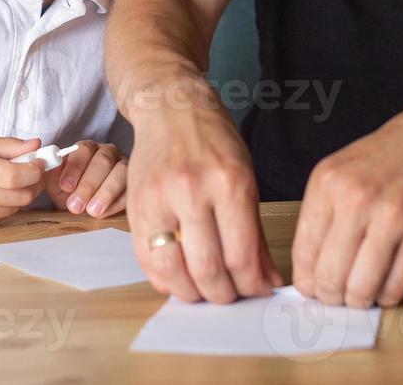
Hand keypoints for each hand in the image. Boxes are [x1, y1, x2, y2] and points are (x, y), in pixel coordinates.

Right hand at [0, 135, 47, 231]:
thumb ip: (6, 145)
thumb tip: (37, 143)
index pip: (19, 176)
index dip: (36, 169)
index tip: (39, 161)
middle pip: (22, 196)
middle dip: (34, 183)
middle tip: (32, 171)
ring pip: (14, 209)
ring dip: (19, 195)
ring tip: (8, 181)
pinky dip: (3, 207)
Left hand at [44, 140, 126, 216]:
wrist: (85, 203)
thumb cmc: (71, 191)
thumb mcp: (56, 183)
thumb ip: (52, 177)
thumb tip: (47, 169)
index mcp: (86, 149)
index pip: (82, 151)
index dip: (74, 168)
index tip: (65, 186)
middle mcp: (107, 152)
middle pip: (102, 161)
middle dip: (88, 184)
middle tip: (76, 206)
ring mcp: (124, 165)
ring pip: (120, 172)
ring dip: (106, 193)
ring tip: (93, 211)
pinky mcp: (134, 182)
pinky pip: (130, 189)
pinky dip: (118, 202)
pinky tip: (105, 213)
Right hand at [126, 81, 281, 302]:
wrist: (170, 107)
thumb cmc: (213, 141)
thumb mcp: (245, 178)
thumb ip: (253, 233)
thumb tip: (266, 280)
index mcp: (229, 183)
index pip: (241, 256)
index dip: (252, 286)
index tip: (258, 291)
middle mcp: (192, 190)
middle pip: (208, 270)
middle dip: (224, 295)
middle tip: (232, 296)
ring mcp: (159, 197)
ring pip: (174, 270)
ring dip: (193, 293)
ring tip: (205, 292)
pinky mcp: (136, 204)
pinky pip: (146, 258)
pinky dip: (164, 279)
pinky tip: (179, 279)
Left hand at [292, 94, 402, 307]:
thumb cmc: (392, 154)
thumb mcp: (340, 170)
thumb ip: (322, 214)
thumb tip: (309, 265)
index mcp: (328, 183)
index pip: (303, 253)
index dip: (307, 281)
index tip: (312, 289)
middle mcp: (356, 199)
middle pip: (330, 277)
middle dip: (332, 297)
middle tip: (338, 296)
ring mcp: (391, 217)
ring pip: (361, 288)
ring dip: (360, 300)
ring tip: (363, 292)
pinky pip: (395, 285)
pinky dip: (388, 295)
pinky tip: (386, 283)